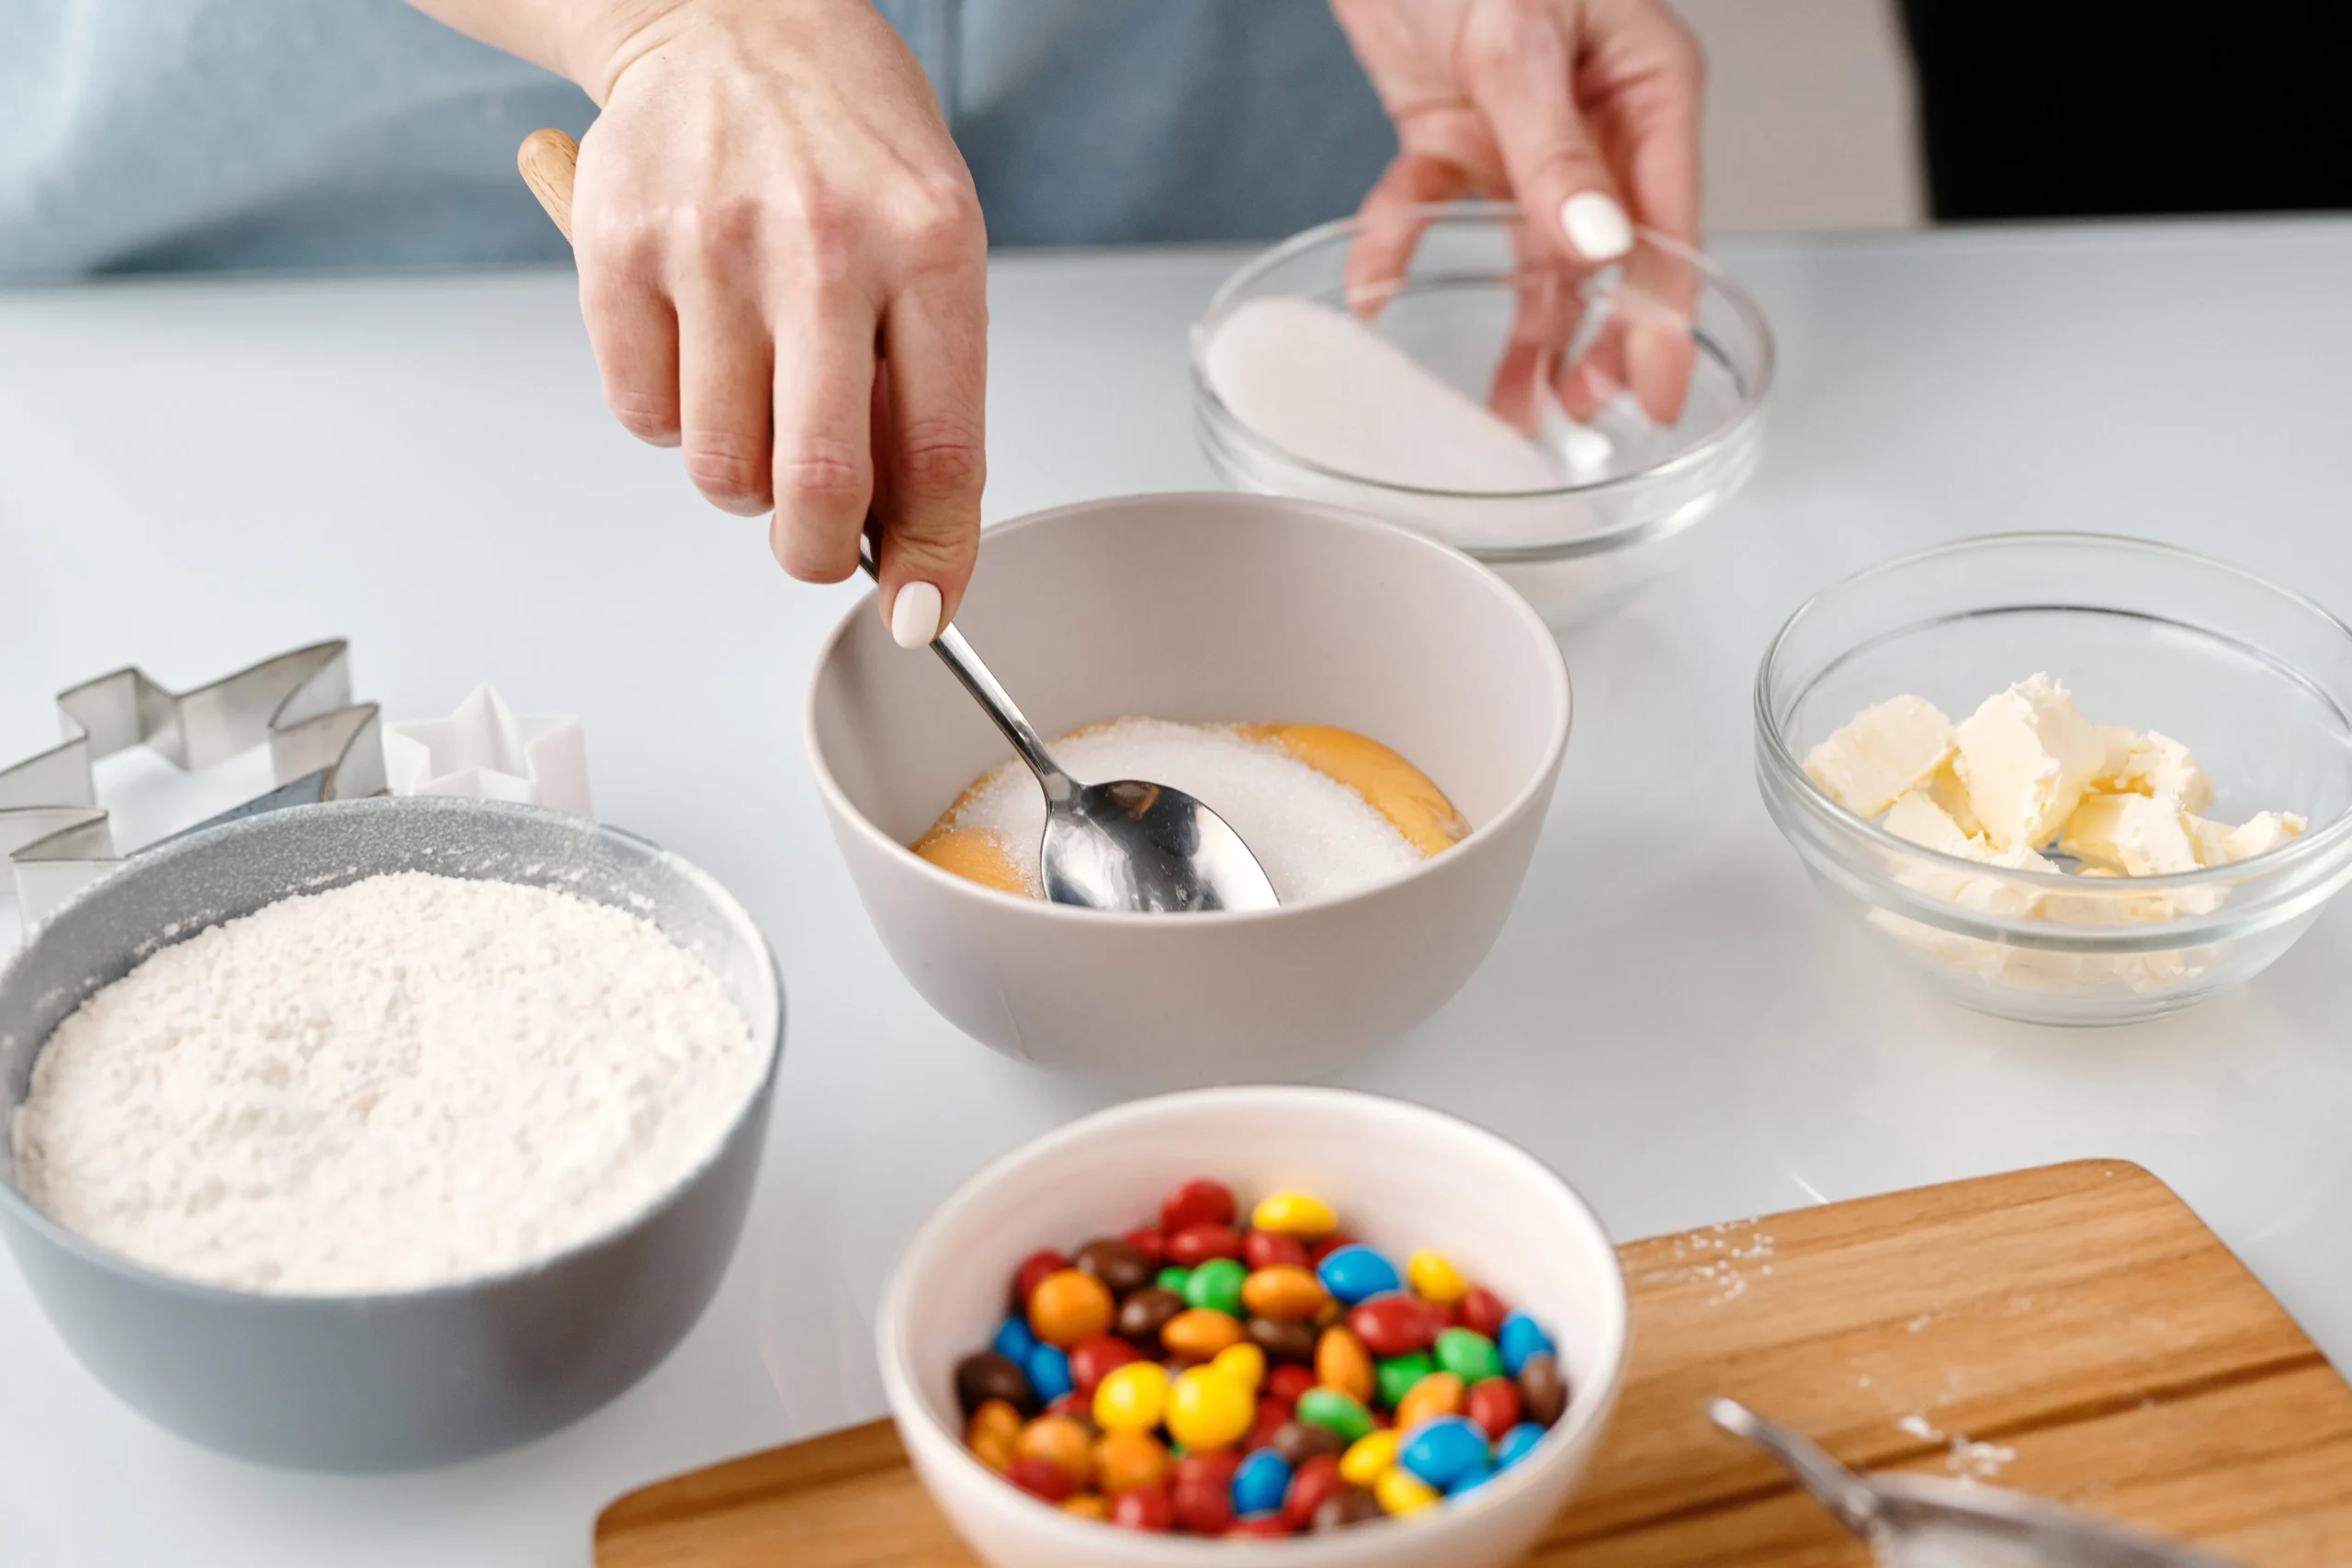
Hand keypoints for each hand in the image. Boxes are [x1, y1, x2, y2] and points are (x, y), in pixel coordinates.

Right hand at [447, 0, 988, 644]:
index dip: (934, 559)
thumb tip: (910, 549)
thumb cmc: (845, 142)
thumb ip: (924, 389)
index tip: (921, 611)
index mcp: (929, 247)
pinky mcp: (616, 249)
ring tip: (755, 405)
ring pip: (719, 468)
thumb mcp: (932, 241)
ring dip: (739, 480)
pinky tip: (696, 349)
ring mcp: (711, 246)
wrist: (731, 12)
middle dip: (817, 553)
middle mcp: (822, 244)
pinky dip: (669, 420)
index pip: (942, 454)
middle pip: (818, 486)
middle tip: (815, 540)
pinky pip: (642, 416)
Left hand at [1330, 0, 1702, 422]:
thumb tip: (1597, 245)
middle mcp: (1595, 120)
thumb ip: (1553, 147)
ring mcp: (1523, 134)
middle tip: (1571, 414)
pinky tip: (1376, 285)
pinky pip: (1434, 207)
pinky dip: (1402, 245)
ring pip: (1528, 254)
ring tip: (1505, 405)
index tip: (1653, 395)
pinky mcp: (1454, 134)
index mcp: (1646, 85)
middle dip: (1592, 339)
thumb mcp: (1520, 37)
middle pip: (1607, 255)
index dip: (1662, 316)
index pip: (1670, 222)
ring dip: (1515, 328)